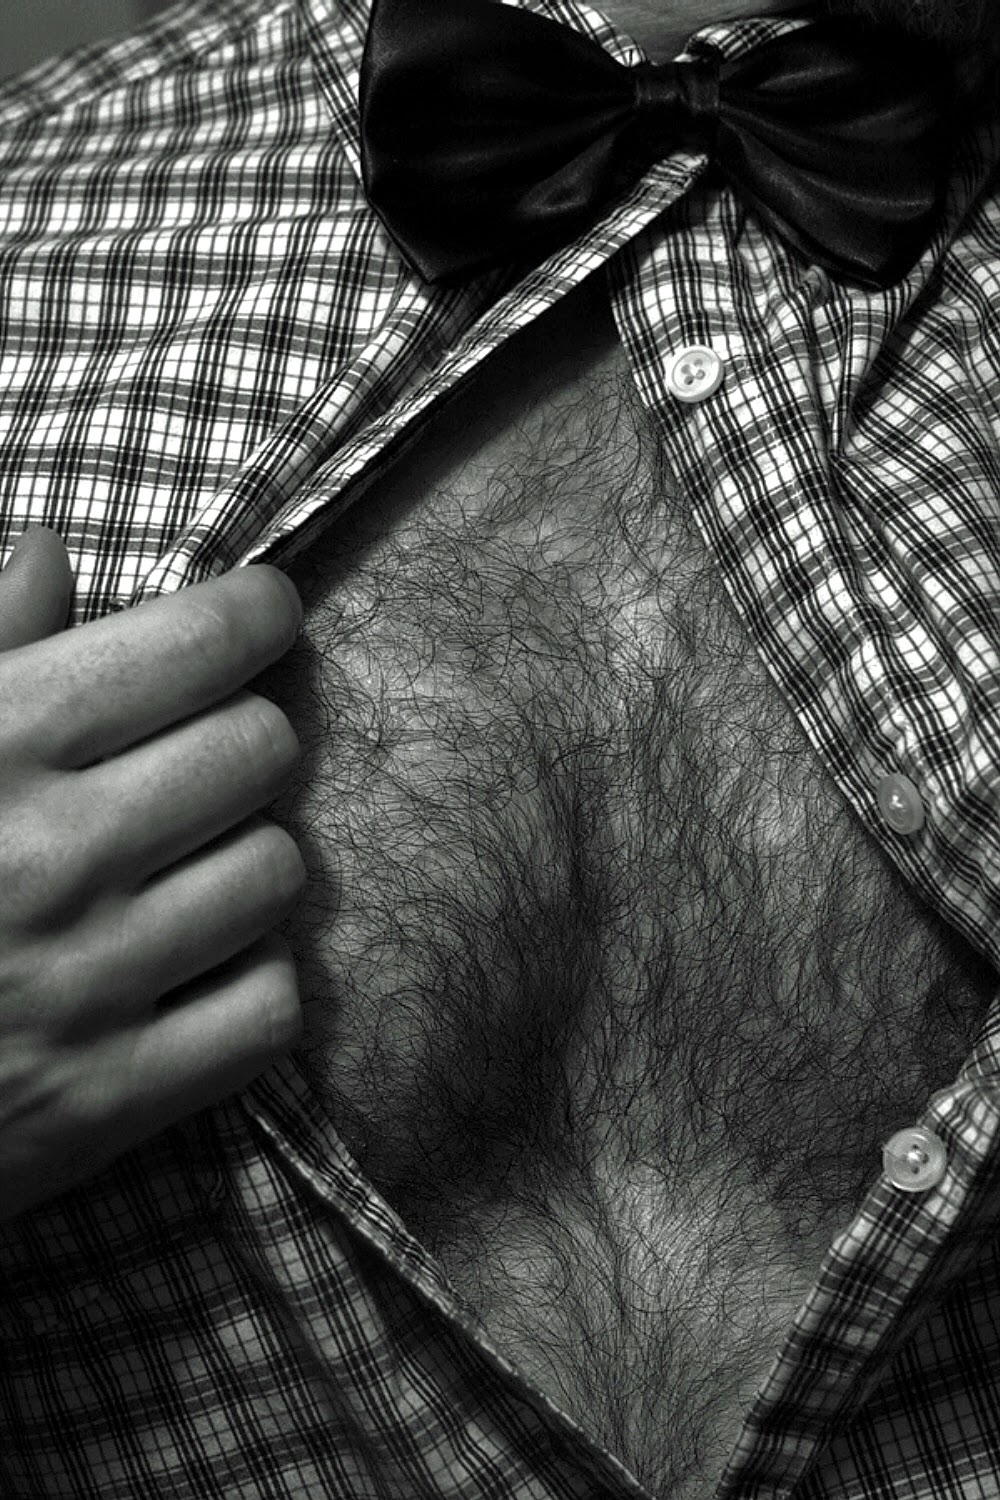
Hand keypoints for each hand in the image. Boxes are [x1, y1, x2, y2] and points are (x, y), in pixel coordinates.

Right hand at [0, 527, 306, 1221]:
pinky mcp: (109, 1099)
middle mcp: (54, 857)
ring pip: (278, 871)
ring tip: (188, 866)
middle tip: (201, 757)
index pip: (201, 643)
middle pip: (262, 748)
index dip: (254, 614)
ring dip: (246, 858)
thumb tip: (49, 553)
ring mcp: (88, 985)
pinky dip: (249, 980)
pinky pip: (271, 1006)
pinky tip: (194, 966)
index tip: (260, 615)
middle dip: (245, 737)